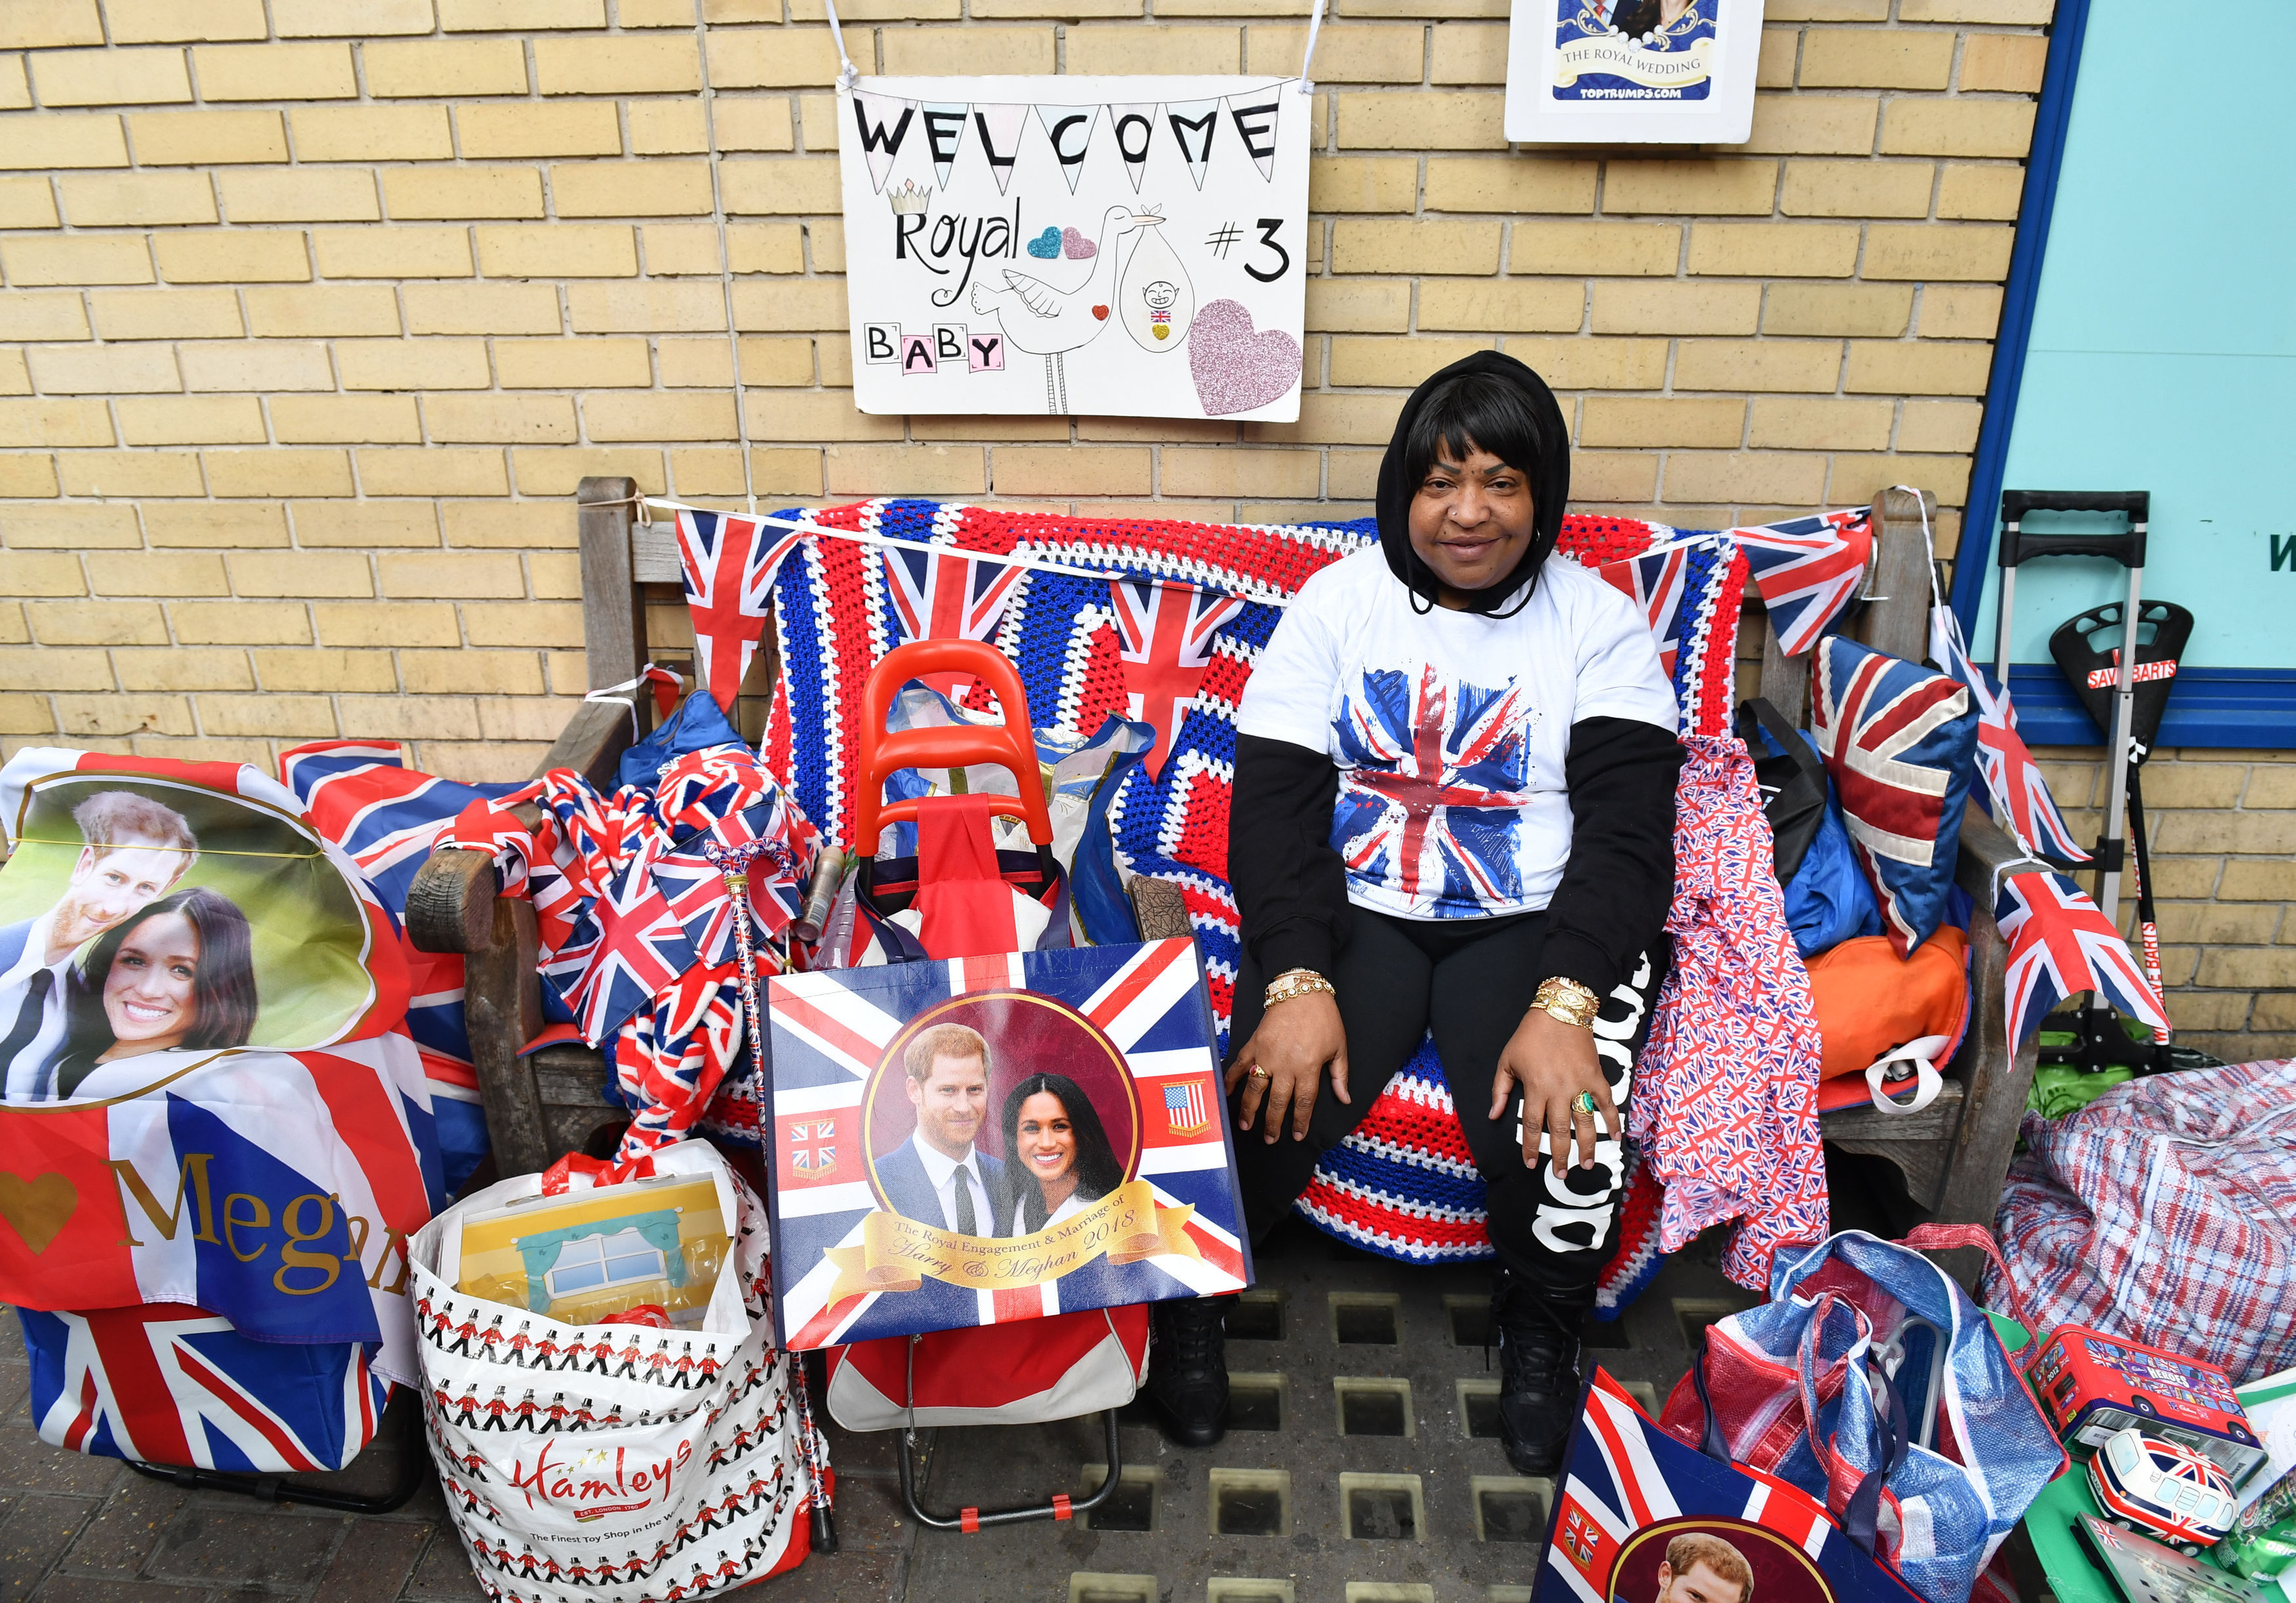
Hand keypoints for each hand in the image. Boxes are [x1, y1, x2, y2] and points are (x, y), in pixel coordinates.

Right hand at [1224, 991, 1348, 1143]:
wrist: (1301, 989)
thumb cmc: (1324, 1017)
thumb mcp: (1339, 1047)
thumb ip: (1340, 1075)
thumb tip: (1345, 1099)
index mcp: (1308, 1067)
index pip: (1303, 1102)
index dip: (1300, 1121)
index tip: (1297, 1135)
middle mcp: (1285, 1065)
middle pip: (1277, 1101)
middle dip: (1273, 1123)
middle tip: (1270, 1138)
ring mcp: (1266, 1055)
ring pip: (1255, 1088)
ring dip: (1249, 1109)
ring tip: (1246, 1125)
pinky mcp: (1253, 1044)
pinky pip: (1239, 1065)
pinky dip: (1231, 1079)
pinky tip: (1227, 1092)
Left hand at [1489, 1007, 1617, 1178]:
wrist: (1560, 1011)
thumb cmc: (1530, 1036)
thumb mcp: (1507, 1061)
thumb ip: (1499, 1090)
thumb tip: (1494, 1116)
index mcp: (1536, 1088)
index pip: (1532, 1126)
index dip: (1531, 1147)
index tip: (1530, 1163)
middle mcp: (1559, 1090)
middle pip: (1560, 1131)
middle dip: (1560, 1155)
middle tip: (1561, 1174)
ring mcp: (1581, 1085)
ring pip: (1585, 1123)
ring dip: (1588, 1146)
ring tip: (1587, 1165)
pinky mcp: (1597, 1077)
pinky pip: (1607, 1103)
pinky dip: (1614, 1120)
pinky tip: (1617, 1137)